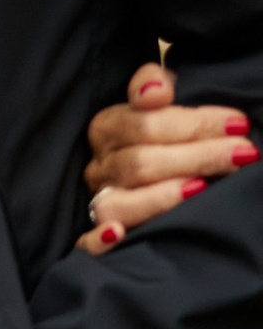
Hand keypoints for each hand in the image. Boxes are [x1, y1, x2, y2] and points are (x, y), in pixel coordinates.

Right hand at [77, 60, 257, 252]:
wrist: (147, 167)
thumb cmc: (158, 137)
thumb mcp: (155, 102)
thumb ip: (152, 85)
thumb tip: (157, 91)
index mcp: (106, 127)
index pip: (146, 122)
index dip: (194, 123)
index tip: (238, 124)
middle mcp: (99, 166)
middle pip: (140, 163)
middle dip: (197, 156)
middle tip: (243, 153)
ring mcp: (98, 202)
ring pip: (120, 203)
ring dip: (164, 196)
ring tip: (206, 187)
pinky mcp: (98, 235)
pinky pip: (86, 243)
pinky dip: (99, 241)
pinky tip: (120, 235)